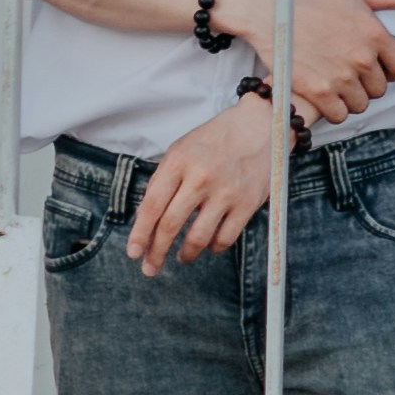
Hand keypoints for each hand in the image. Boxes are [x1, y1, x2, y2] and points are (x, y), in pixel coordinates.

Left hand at [127, 99, 284, 271]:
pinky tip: (208, 245)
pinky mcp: (247, 203)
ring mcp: (225, 192)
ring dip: (185, 254)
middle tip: (150, 268)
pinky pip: (224, 238)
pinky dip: (213, 248)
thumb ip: (164, 179)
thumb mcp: (182, 149)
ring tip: (181, 258)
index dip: (139, 234)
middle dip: (156, 252)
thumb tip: (146, 217)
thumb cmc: (216, 139)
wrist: (261, 125)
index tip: (133, 252)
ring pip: (197, 238)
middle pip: (170, 225)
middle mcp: (200, 178)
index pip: (152, 206)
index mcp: (179, 162)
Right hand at [268, 0, 394, 127]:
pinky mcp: (319, 91)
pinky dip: (335, 110)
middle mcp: (362, 58)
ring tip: (340, 86)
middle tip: (353, 75)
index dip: (390, 69)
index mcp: (375, 35)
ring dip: (352, 98)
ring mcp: (341, 77)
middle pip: (380, 89)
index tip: (377, 67)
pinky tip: (327, 97)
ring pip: (361, 104)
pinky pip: (339, 115)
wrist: (269, 11)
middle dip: (369, 84)